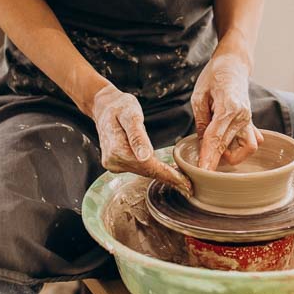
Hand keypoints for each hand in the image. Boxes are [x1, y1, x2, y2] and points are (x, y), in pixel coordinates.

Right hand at [91, 82, 191, 196]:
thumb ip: (137, 136)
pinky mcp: (116, 163)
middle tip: (189, 187)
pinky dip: (152, 170)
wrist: (104, 107)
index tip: (185, 183)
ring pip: (142, 172)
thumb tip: (145, 157)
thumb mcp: (131, 114)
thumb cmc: (120, 106)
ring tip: (181, 182)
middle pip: (146, 172)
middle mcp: (113, 160)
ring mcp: (113, 164)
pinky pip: (137, 169)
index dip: (167, 175)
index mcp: (117, 149)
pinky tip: (165, 172)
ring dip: (161, 177)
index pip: (148, 166)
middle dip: (168, 179)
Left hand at [191, 50, 262, 170]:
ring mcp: (249, 119)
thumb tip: (202, 143)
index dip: (208, 156)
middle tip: (201, 168)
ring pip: (247, 148)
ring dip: (233, 154)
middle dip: (215, 160)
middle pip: (228, 146)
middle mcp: (243, 115)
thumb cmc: (214, 75)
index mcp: (228, 106)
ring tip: (216, 147)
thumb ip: (201, 120)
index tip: (203, 171)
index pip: (216, 137)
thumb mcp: (200, 95)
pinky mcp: (250, 121)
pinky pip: (251, 141)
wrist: (233, 63)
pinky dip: (241, 147)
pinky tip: (228, 144)